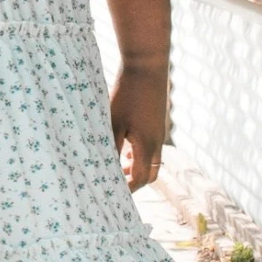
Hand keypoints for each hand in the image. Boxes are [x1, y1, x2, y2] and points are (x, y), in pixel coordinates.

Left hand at [109, 60, 167, 190]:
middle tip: (114, 184)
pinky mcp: (157, 123)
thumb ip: (109, 146)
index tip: (111, 194)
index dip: (126, 190)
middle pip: (149, 174)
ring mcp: (159, 132)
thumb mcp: (113, 121)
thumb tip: (101, 167)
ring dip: (135, 167)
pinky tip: (123, 146)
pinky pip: (151, 147)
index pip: (139, 179)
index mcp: (146, 145)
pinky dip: (139, 154)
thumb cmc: (127, 93)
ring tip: (115, 166)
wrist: (147, 66)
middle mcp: (157, 142)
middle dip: (134, 182)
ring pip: (151, 160)